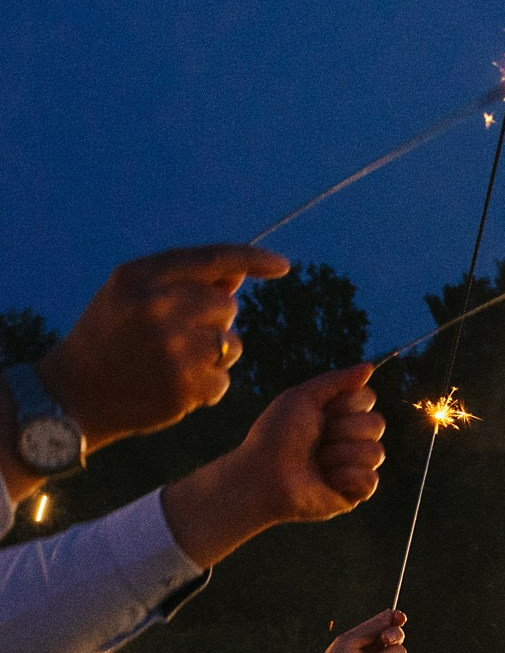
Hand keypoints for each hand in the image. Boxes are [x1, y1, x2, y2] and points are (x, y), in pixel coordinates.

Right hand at [39, 245, 290, 447]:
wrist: (74, 393)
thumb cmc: (109, 338)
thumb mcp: (131, 297)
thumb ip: (181, 282)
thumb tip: (238, 274)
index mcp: (138, 277)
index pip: (211, 259)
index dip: (251, 259)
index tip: (282, 265)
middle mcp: (155, 306)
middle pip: (226, 304)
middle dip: (214, 320)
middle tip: (178, 336)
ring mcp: (171, 347)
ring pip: (231, 343)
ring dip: (214, 354)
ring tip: (173, 362)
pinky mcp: (183, 384)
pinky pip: (223, 378)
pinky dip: (206, 385)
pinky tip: (173, 386)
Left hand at [162, 365, 385, 566]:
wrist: (262, 474)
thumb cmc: (276, 435)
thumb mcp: (302, 398)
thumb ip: (336, 380)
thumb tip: (370, 366)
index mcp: (340, 414)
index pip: (368, 398)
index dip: (345, 404)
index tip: (319, 412)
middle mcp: (352, 438)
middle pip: (377, 423)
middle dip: (341, 430)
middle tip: (315, 440)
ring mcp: (357, 465)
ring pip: (375, 452)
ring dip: (338, 455)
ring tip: (316, 463)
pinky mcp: (357, 492)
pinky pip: (370, 479)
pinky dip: (344, 477)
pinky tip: (325, 481)